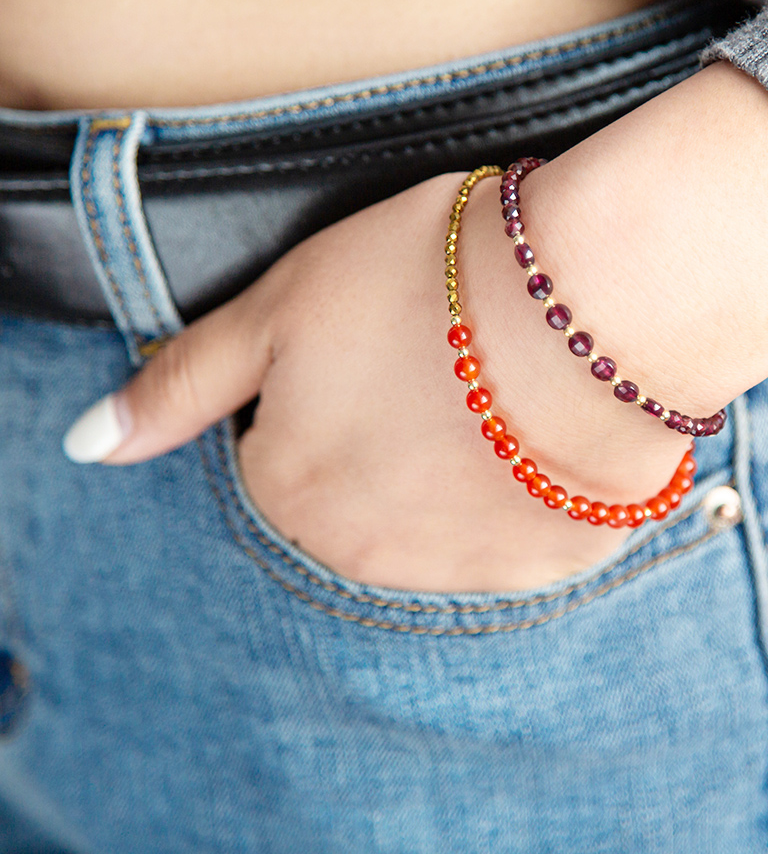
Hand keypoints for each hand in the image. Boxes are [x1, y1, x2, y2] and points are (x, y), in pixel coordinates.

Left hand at [62, 63, 767, 592]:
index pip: (277, 454)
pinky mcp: (547, 565)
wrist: (591, 303)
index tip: (371, 342)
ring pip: (434, 518)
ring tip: (499, 386)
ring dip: (454, 466)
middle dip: (382, 436)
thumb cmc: (428, 283)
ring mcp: (460, 570)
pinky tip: (545, 429)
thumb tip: (90, 445)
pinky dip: (520, 488)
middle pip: (354, 496)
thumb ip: (181, 384)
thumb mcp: (278, 307)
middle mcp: (362, 553)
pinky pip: (514, 532)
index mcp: (288, 488)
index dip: (321, 387)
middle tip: (438, 359)